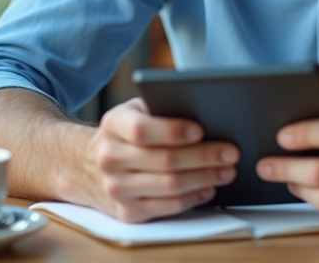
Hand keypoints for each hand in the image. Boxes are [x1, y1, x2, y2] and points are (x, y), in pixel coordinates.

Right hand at [72, 98, 239, 222]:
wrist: (87, 166)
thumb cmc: (126, 132)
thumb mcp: (135, 110)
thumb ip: (161, 106)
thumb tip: (205, 107)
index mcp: (113, 125)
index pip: (142, 130)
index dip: (173, 131)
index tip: (201, 130)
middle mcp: (110, 158)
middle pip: (164, 160)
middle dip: (204, 156)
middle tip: (231, 152)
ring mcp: (116, 188)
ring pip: (169, 186)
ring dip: (205, 178)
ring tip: (228, 170)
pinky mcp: (127, 212)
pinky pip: (167, 207)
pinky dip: (193, 198)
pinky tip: (209, 188)